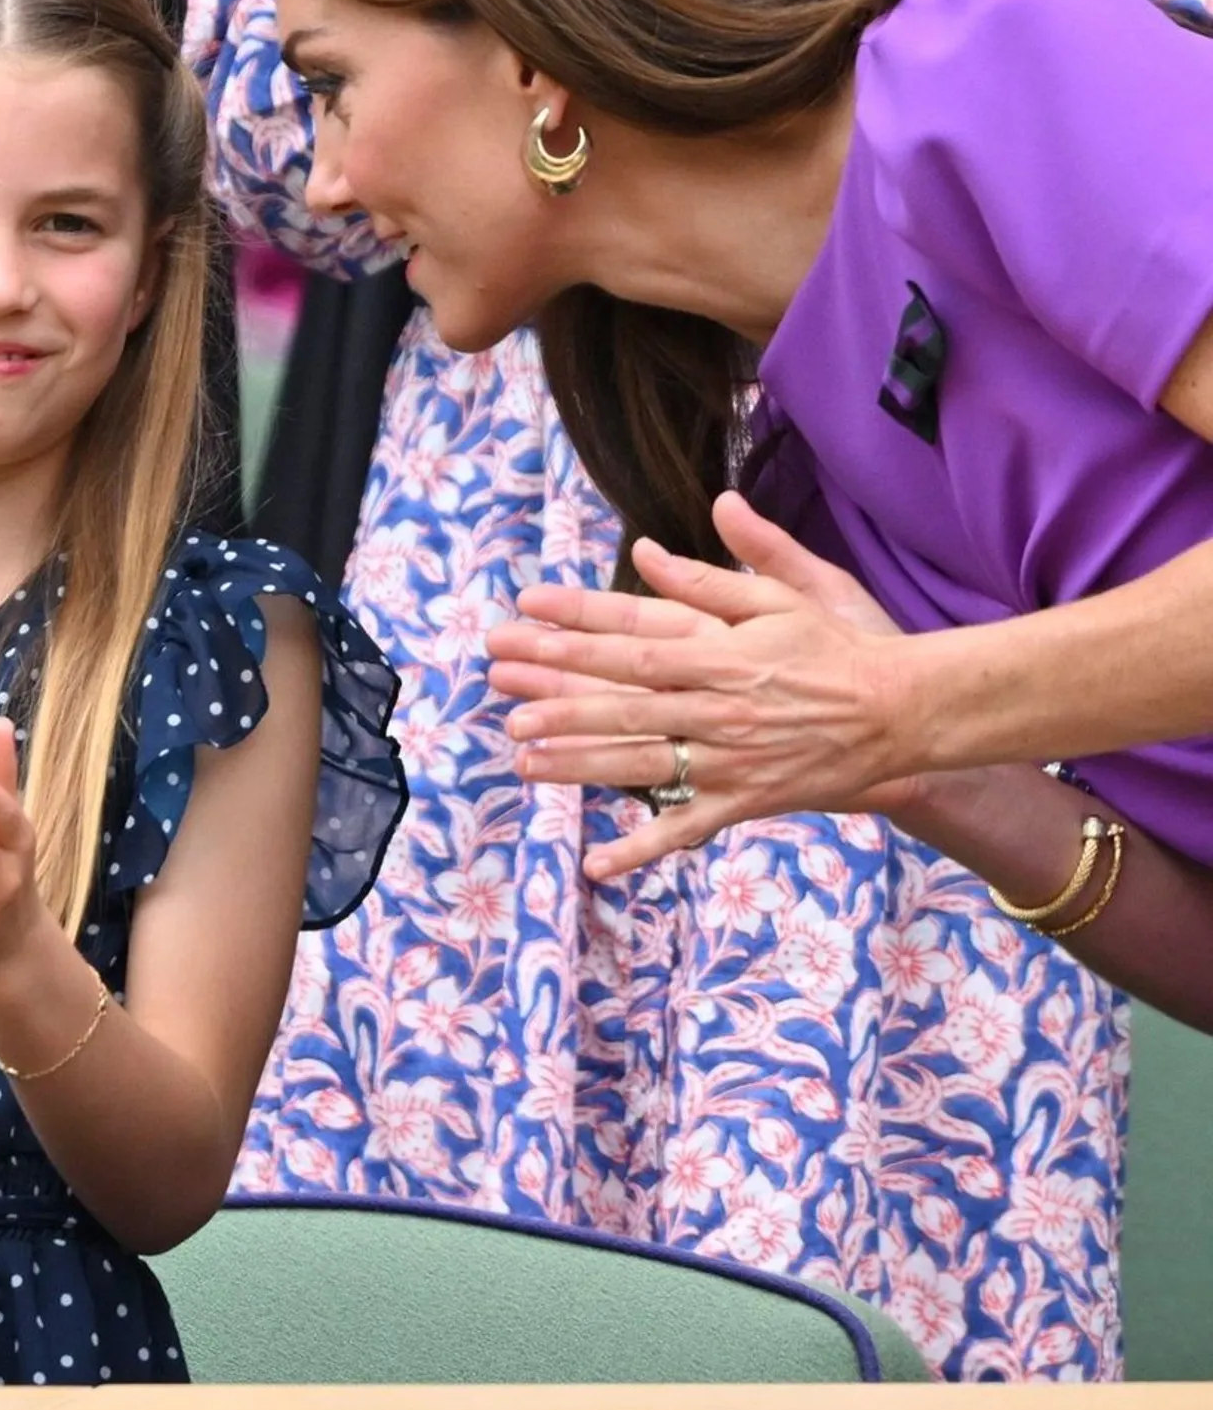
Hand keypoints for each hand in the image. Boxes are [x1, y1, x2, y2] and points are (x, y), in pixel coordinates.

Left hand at [488, 492, 925, 877]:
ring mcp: (730, 760)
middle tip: (507, 705)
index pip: (636, 645)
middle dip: (562, 705)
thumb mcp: (783, 595)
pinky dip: (642, 849)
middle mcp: (719, 709)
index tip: (529, 630)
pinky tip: (596, 862)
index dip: (579, 639)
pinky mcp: (745, 800)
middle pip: (627, 706)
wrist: (902, 713)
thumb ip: (714, 573)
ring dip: (580, 766)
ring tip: (525, 762)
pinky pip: (686, 827)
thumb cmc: (840, 647)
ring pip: (643, 764)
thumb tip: (650, 547)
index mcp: (723, 654)